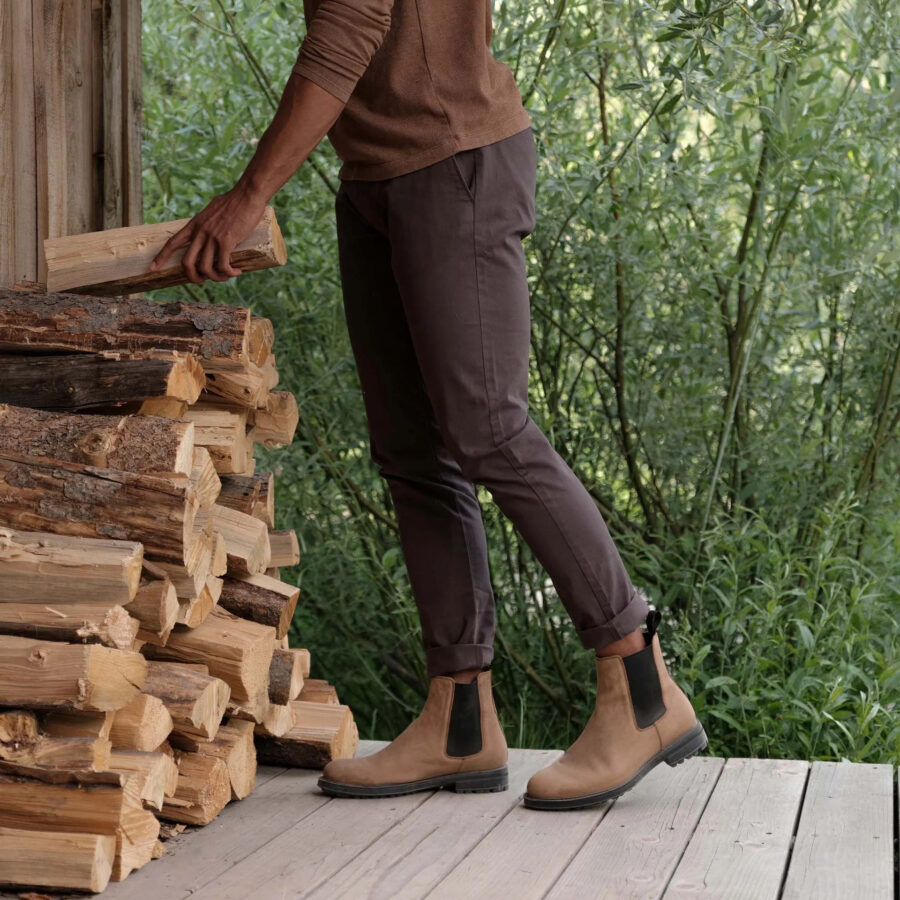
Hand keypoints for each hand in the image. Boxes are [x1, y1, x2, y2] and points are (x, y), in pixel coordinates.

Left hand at [150, 184, 268, 283]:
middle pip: (187, 262)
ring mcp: (212, 237)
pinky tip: (237, 271)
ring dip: (216, 277)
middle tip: (203, 280)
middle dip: (193, 277)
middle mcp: (200, 232)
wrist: (247, 194)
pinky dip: (230, 273)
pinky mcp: (226, 241)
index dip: (161, 257)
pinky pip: (223, 266)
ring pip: (205, 268)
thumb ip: (208, 221)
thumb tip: (211, 227)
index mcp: (195, 224)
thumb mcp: (213, 209)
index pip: (173, 242)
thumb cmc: (235, 201)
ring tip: (226, 275)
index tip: (152, 268)